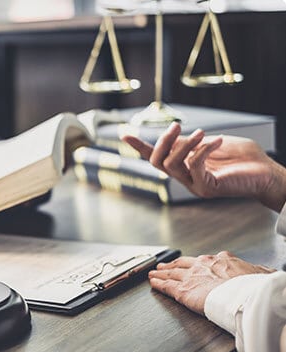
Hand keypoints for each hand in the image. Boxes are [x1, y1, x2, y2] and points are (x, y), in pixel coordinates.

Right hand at [122, 122, 285, 210]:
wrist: (267, 173)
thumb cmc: (244, 158)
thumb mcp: (211, 143)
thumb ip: (191, 141)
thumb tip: (172, 136)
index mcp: (184, 166)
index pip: (157, 157)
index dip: (140, 146)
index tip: (124, 134)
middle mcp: (185, 178)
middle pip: (158, 162)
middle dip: (163, 142)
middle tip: (176, 125)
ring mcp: (194, 184)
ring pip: (172, 165)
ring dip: (185, 146)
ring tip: (202, 133)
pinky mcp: (207, 188)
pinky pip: (195, 167)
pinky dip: (203, 150)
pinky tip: (216, 141)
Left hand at [149, 251, 274, 313]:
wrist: (244, 294)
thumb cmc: (253, 285)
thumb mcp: (259, 272)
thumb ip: (255, 271)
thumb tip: (264, 272)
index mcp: (220, 260)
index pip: (204, 260)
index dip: (196, 262)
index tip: (192, 263)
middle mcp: (202, 265)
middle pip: (182, 263)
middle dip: (172, 265)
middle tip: (164, 265)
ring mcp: (191, 277)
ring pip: (171, 274)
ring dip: (161, 273)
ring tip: (154, 273)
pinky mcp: (183, 291)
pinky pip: (167, 287)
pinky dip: (158, 284)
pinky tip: (152, 283)